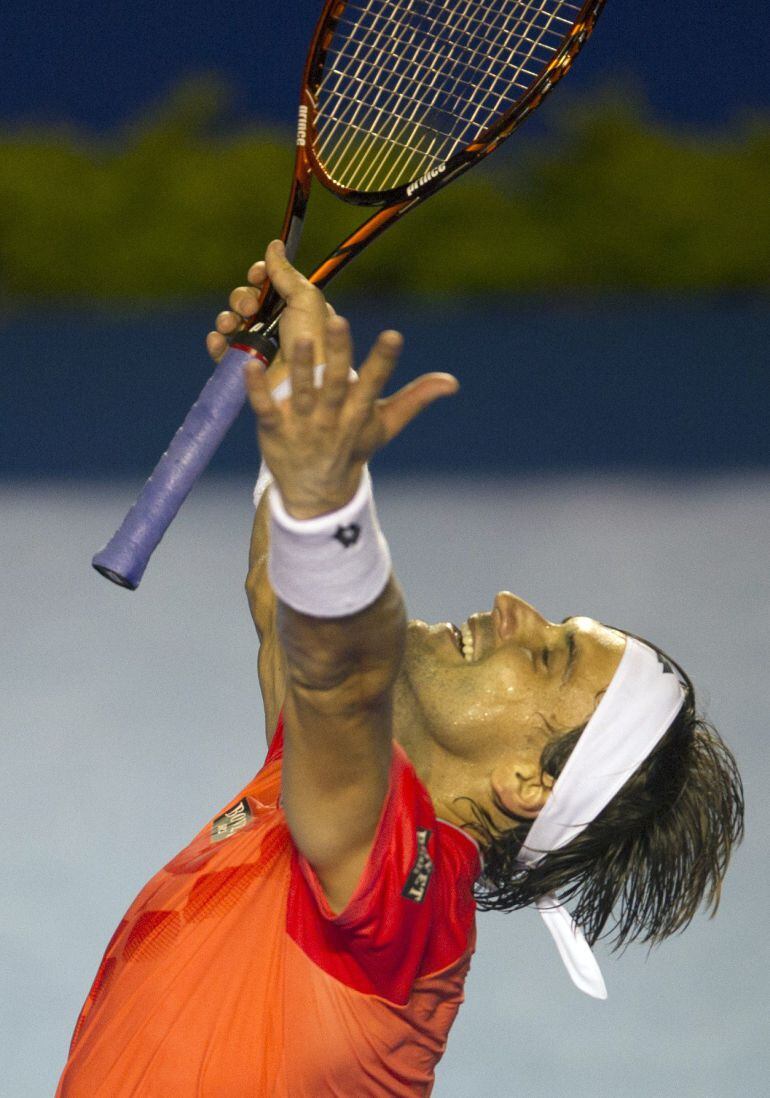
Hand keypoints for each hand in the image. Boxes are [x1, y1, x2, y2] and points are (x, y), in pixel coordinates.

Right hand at [205, 241, 331, 369]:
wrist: (306, 385)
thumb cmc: (314, 342)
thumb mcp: (306, 300)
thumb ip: (286, 273)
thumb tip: (275, 243)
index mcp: (294, 309)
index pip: (268, 284)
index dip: (259, 275)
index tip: (258, 274)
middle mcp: (275, 327)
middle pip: (245, 299)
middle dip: (242, 297)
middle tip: (251, 308)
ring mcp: (258, 348)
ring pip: (230, 322)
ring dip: (226, 317)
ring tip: (231, 325)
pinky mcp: (243, 369)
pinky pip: (221, 349)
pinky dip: (216, 341)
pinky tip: (218, 339)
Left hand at [245, 312, 457, 519]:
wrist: (316, 492)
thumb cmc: (351, 448)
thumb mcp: (384, 427)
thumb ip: (414, 400)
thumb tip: (452, 382)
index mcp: (358, 412)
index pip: (374, 384)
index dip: (383, 361)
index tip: (394, 335)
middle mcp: (331, 417)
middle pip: (336, 383)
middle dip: (341, 355)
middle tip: (341, 321)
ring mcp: (301, 424)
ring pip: (301, 393)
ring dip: (301, 368)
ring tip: (300, 339)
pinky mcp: (272, 429)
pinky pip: (263, 408)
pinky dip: (257, 390)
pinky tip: (250, 367)